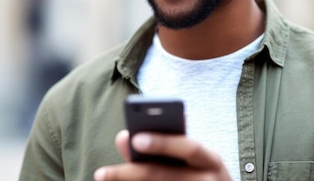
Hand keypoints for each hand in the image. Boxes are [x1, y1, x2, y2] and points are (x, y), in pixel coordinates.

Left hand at [93, 130, 232, 180]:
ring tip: (103, 178)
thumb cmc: (198, 173)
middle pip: (165, 176)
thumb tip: (123, 137)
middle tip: (102, 173)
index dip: (163, 143)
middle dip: (131, 172)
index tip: (136, 137)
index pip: (190, 148)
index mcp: (211, 160)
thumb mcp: (188, 158)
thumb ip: (159, 146)